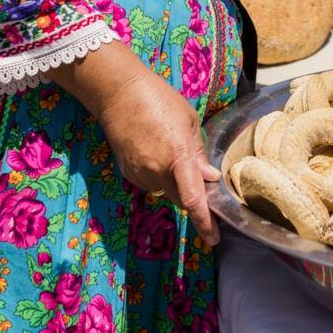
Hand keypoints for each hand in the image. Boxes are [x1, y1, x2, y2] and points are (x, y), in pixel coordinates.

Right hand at [51, 41, 222, 244]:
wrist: (119, 93)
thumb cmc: (159, 99)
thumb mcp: (188, 121)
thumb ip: (198, 154)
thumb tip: (210, 178)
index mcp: (178, 156)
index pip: (193, 199)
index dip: (204, 222)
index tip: (213, 239)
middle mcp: (158, 171)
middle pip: (181, 199)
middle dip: (193, 197)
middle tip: (201, 180)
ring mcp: (140, 174)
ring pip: (165, 191)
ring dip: (175, 183)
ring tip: (171, 150)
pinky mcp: (128, 173)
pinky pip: (151, 183)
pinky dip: (159, 175)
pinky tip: (155, 151)